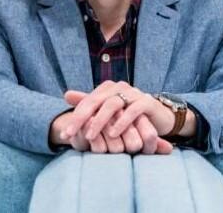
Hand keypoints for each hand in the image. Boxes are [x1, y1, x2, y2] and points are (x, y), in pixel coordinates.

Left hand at [62, 81, 177, 140]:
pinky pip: (133, 110)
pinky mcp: (147, 102)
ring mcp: (134, 93)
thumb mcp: (107, 112)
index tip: (64, 135)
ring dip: (99, 121)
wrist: (159, 118)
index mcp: (107, 88)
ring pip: (112, 104)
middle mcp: (119, 87)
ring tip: (90, 136)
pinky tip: (113, 134)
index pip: (86, 101)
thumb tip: (66, 95)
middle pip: (95, 101)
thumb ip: (88, 103)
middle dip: (81, 119)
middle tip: (70, 134)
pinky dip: (122, 122)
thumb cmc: (129, 116)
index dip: (74, 117)